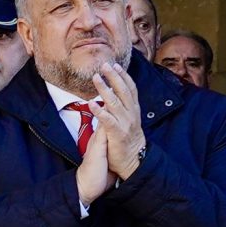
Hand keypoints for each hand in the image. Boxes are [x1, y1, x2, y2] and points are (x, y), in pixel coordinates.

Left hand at [89, 61, 146, 180]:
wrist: (134, 162)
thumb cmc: (128, 142)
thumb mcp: (128, 122)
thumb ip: (122, 109)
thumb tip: (113, 97)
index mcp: (134, 111)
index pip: (131, 89)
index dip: (124, 76)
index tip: (116, 65)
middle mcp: (131, 115)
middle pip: (123, 91)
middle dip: (114, 77)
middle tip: (105, 64)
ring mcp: (125, 124)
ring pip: (115, 102)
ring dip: (105, 89)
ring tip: (96, 77)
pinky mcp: (117, 134)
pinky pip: (108, 120)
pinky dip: (100, 111)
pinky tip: (91, 103)